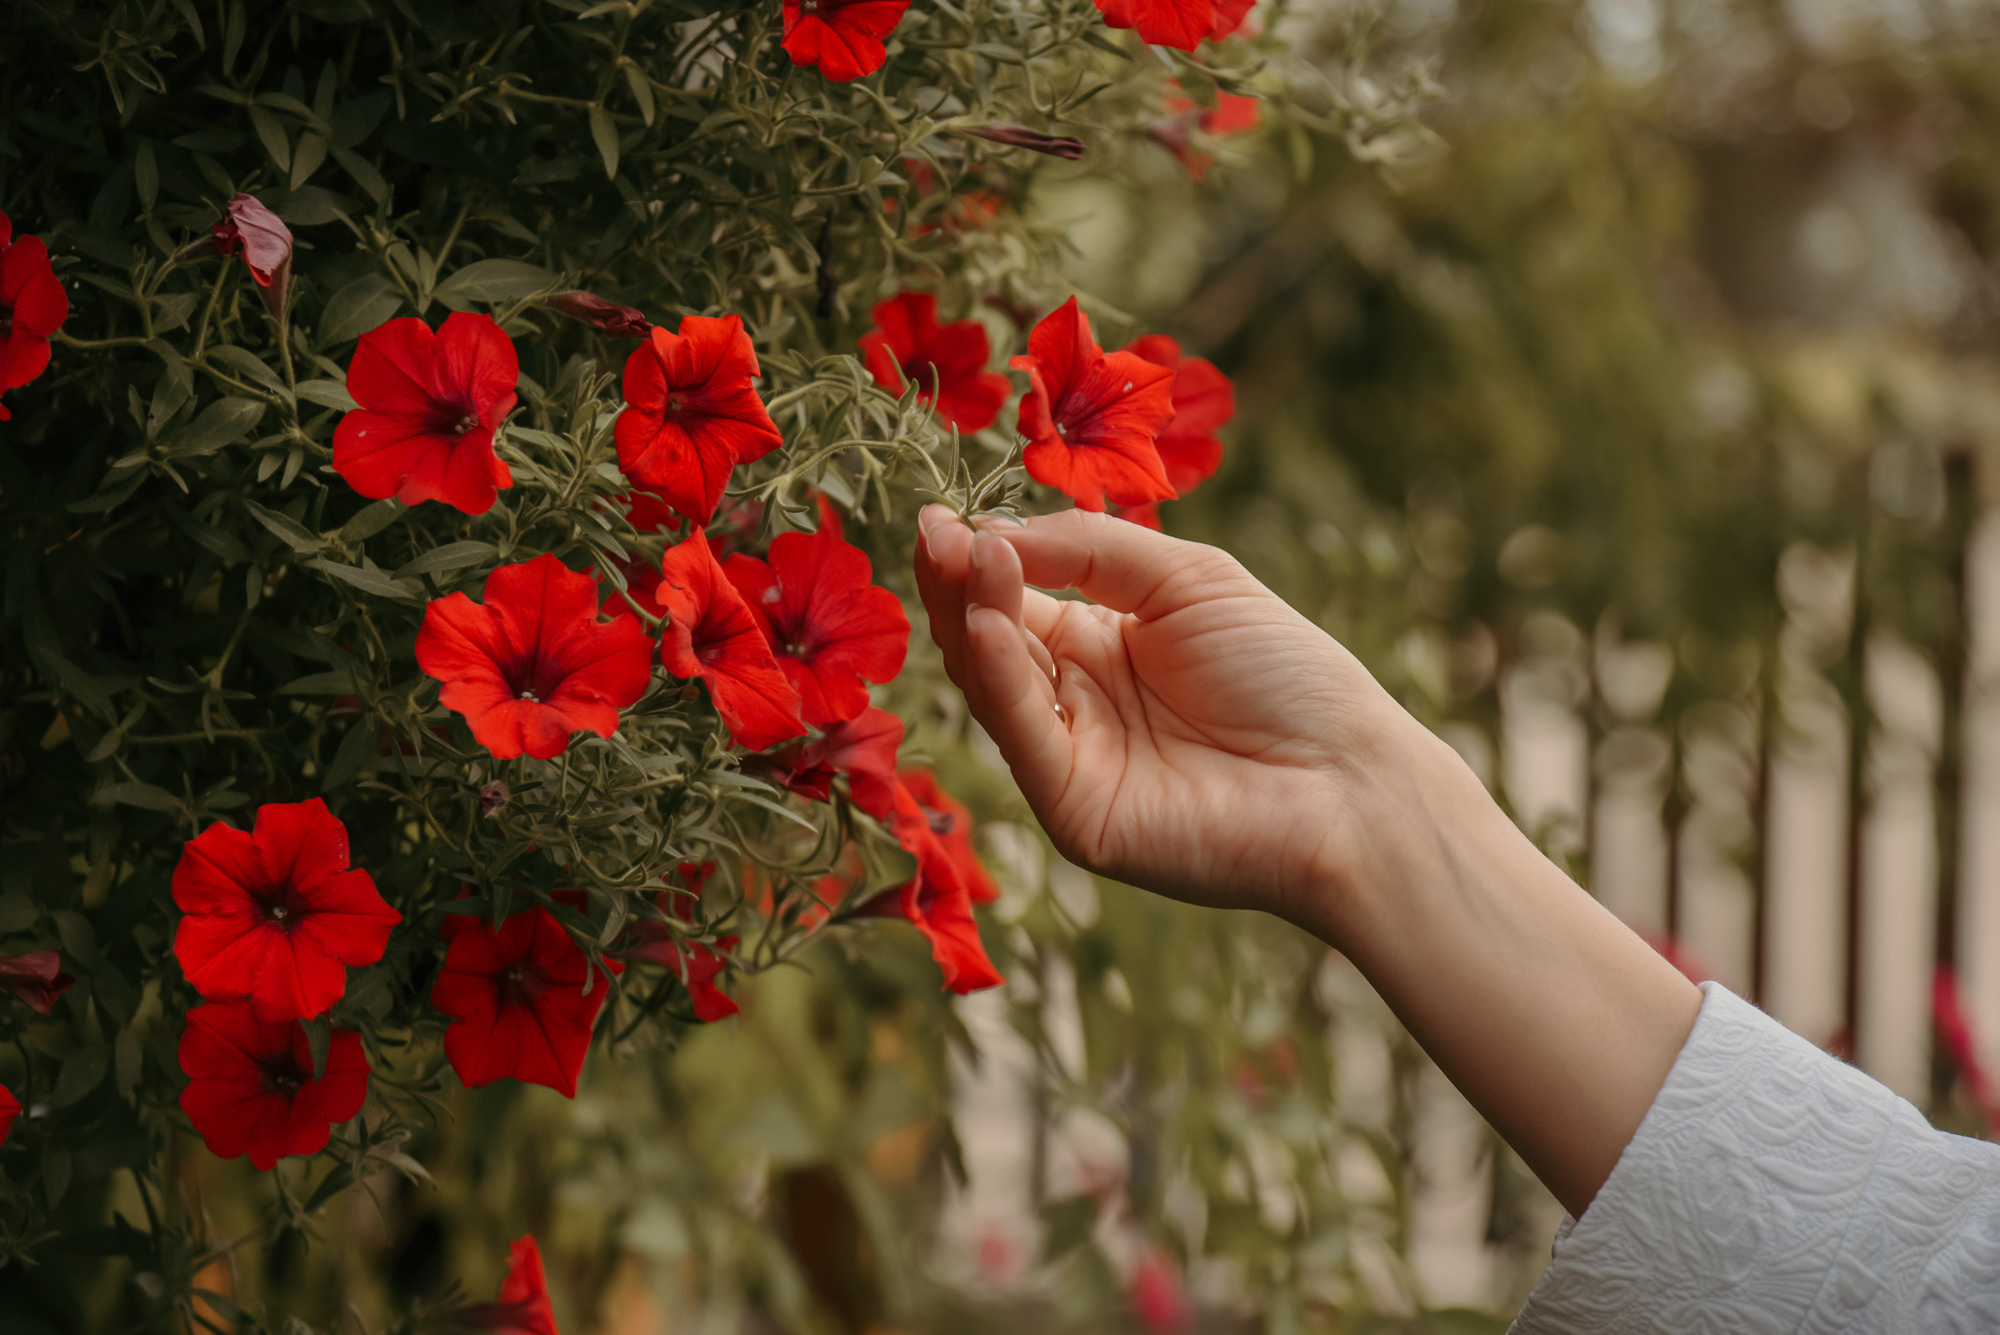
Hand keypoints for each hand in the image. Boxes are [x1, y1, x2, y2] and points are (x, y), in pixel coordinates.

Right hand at [914, 505, 1423, 927]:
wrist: (1351, 778)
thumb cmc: (1287, 673)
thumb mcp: (1187, 578)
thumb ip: (1088, 548)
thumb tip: (988, 532)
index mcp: (1099, 644)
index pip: (1012, 596)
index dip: (977, 557)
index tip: (943, 516)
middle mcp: (1073, 702)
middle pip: (986, 638)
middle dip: (956, 582)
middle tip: (932, 531)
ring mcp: (1069, 760)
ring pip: (992, 685)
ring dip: (973, 617)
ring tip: (966, 558)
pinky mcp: (1075, 810)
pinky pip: (1024, 737)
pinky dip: (1002, 678)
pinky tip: (996, 623)